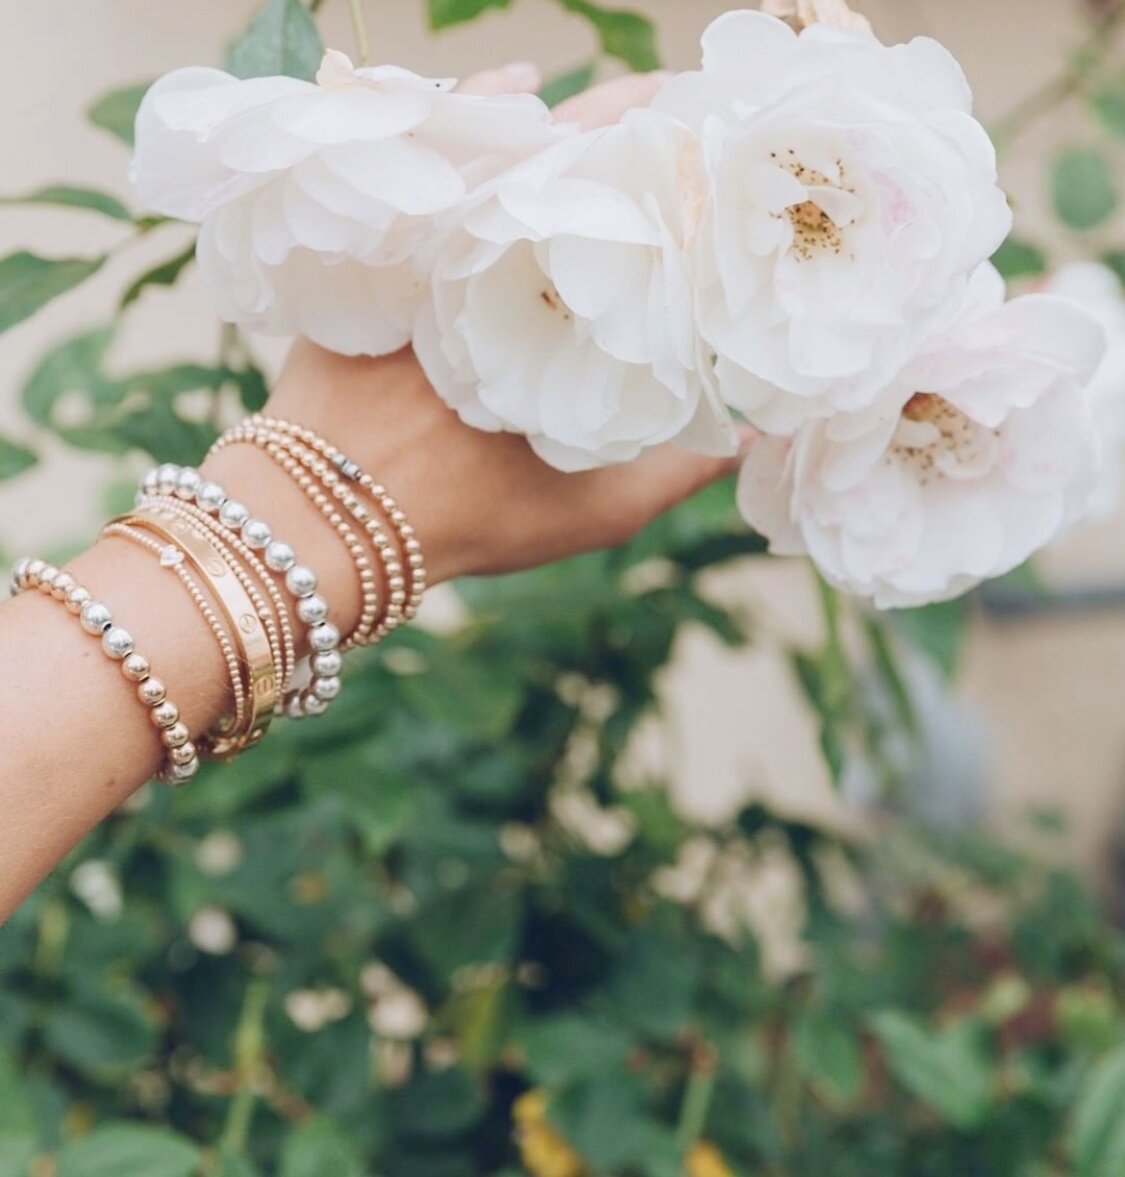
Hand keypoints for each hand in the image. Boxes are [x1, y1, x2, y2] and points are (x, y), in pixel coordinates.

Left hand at [254, 69, 744, 587]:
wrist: (327, 522)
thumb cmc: (464, 521)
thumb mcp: (586, 512)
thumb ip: (672, 472)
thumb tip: (747, 433)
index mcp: (558, 316)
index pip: (635, 220)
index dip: (682, 175)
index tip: (719, 143)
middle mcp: (493, 261)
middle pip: (576, 167)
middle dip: (633, 127)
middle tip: (678, 101)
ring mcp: (428, 245)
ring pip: (510, 151)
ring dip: (569, 118)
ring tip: (622, 95)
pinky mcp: (374, 245)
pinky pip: (430, 155)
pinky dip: (474, 114)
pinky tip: (518, 87)